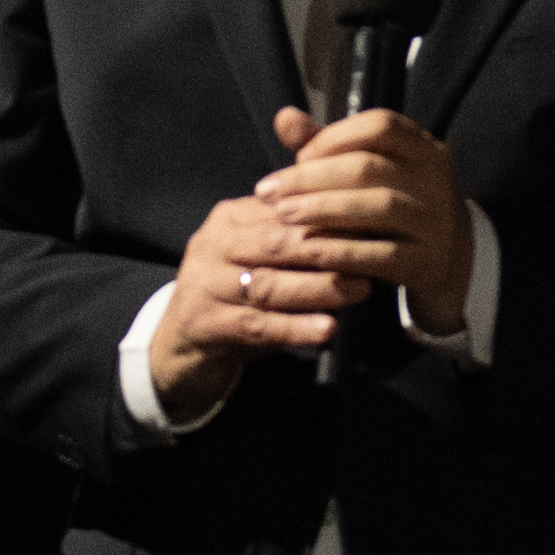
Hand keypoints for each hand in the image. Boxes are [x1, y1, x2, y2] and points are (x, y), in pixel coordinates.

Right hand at [145, 104, 464, 409]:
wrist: (181, 344)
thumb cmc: (236, 292)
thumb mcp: (259, 253)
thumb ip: (296, 231)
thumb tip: (360, 212)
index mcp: (230, 218)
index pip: (284, 210)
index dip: (329, 215)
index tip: (372, 222)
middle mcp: (212, 245)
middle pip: (276, 242)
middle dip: (328, 248)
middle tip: (373, 254)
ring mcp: (203, 285)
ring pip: (267, 284)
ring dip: (318, 287)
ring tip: (359, 290)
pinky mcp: (203, 324)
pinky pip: (256, 325)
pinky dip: (295, 328)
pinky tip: (326, 329)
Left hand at [269, 105, 471, 325]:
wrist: (452, 262)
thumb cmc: (398, 210)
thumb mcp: (373, 173)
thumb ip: (329, 146)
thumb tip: (284, 117)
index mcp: (422, 148)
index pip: (380, 126)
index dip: (333, 137)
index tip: (297, 156)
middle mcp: (435, 179)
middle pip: (369, 167)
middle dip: (311, 178)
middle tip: (269, 191)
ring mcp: (436, 221)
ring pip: (378, 207)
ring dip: (323, 209)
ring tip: (283, 214)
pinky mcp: (428, 262)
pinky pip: (382, 255)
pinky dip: (343, 251)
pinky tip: (310, 250)